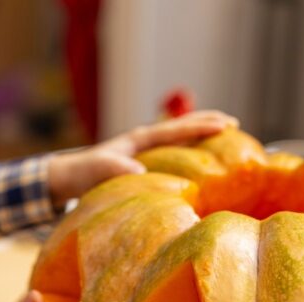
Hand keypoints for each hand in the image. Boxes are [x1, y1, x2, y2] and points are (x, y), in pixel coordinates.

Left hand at [48, 110, 239, 203]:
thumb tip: (140, 173)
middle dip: (207, 123)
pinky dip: (189, 150)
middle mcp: (145, 140)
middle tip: (234, 123)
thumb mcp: (99, 170)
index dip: (201, 126)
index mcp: (139, 138)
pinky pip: (172, 151)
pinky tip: (200, 160)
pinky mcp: (143, 161)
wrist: (68, 177)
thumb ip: (117, 169)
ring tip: (225, 136)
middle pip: (182, 126)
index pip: (176, 129)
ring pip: (179, 137)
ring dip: (201, 134)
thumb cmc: (83, 173)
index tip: (225, 125)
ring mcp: (144, 149)